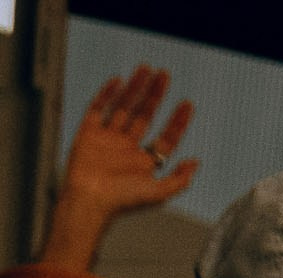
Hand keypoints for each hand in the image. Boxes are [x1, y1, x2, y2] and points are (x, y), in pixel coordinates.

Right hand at [61, 66, 196, 216]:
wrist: (87, 203)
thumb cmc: (119, 203)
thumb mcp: (158, 194)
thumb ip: (179, 180)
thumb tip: (195, 162)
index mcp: (142, 162)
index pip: (165, 137)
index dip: (178, 121)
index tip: (187, 105)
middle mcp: (125, 149)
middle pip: (144, 116)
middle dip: (155, 95)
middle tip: (164, 75)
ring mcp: (106, 141)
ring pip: (123, 108)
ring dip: (134, 88)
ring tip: (145, 69)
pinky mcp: (86, 136)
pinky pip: (96, 110)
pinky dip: (105, 95)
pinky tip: (117, 81)